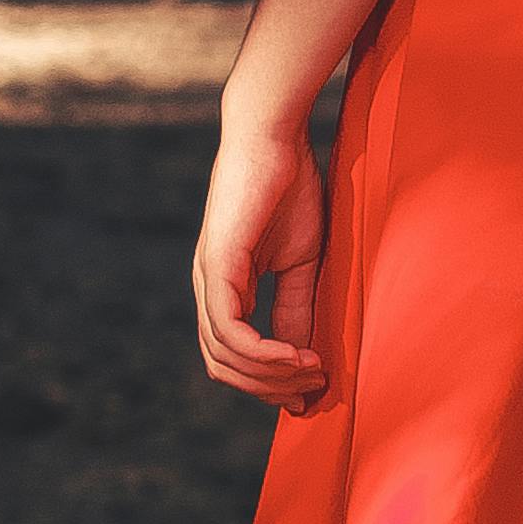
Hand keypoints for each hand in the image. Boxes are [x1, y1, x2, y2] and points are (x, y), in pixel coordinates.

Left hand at [193, 104, 328, 406]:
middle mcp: (209, 289)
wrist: (275, 137)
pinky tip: (296, 354)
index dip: (270, 381)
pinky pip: (229, 329)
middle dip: (270, 386)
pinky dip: (263, 352)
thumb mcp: (302, 263)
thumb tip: (305, 364)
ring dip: (271, 374)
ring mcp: (208, 278)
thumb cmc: (291, 190)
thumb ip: (297, 310)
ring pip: (224, 355)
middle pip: (223, 366)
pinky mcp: (218, 264)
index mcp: (226, 289)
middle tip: (315, 384)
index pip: (233, 357)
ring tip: (312, 368)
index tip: (314, 383)